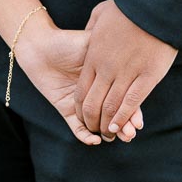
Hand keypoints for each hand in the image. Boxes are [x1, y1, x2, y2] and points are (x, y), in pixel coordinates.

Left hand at [16, 13, 142, 146]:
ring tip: (118, 138)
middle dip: (124, 126)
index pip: (124, 99)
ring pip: (98, 124)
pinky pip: (77, 128)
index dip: (133, 111)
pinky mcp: (66, 110)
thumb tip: (136, 45)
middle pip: (114, 115)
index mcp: (109, 79)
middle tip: (131, 134)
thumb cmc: (70, 42)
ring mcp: (83, 104)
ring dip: (108, 133)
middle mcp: (98, 94)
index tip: (140, 122)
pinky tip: (94, 140)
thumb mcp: (96, 44)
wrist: (42, 47)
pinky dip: (85, 136)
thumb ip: (114, 48)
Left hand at [76, 0, 177, 138]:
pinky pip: (132, 103)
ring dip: (108, 124)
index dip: (81, 107)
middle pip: (94, 103)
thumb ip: (92, 28)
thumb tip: (89, 34)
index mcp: (94, 57)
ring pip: (111, 107)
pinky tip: (120, 127)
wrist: (154, 3)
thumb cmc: (128, 6)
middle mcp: (107, 69)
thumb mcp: (100, 14)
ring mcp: (126, 73)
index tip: (83, 115)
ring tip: (108, 134)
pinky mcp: (147, 76)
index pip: (82, 90)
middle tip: (96, 130)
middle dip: (92, 121)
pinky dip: (124, 117)